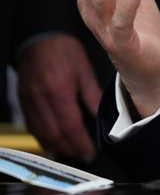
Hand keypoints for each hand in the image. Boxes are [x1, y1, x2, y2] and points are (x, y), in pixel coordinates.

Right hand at [16, 34, 100, 161]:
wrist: (39, 37)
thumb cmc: (64, 50)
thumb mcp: (84, 70)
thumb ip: (92, 95)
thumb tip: (100, 117)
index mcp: (59, 91)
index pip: (70, 125)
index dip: (81, 143)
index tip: (91, 153)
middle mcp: (41, 99)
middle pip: (54, 134)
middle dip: (70, 150)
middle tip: (84, 157)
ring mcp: (30, 101)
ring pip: (41, 133)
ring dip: (57, 147)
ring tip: (72, 153)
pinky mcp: (24, 101)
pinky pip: (33, 126)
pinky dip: (44, 137)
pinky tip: (54, 142)